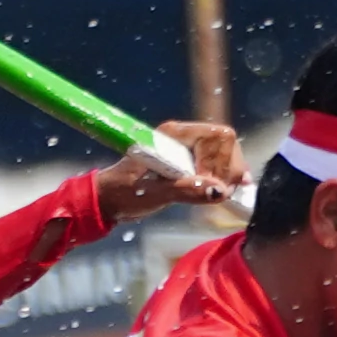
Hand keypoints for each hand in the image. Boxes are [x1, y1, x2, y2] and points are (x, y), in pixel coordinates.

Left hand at [101, 122, 245, 220]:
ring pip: (224, 153)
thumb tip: (219, 191)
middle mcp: (182, 137)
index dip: (223, 160)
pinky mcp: (187, 163)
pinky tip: (223, 192)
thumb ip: (186, 190)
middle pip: (225, 142)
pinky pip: (215, 164)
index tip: (213, 184)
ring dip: (227, 174)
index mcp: (172, 135)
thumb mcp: (153, 194)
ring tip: (219, 195)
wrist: (107, 200)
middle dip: (229, 168)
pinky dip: (223, 178)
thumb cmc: (123, 193)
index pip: (217, 136)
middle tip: (223, 193)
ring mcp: (186, 150)